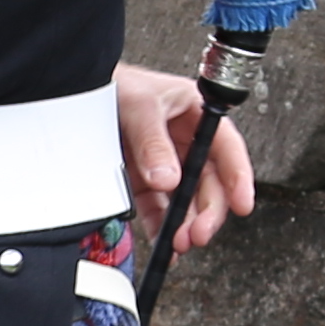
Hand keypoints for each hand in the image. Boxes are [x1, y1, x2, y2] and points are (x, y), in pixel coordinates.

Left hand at [115, 63, 258, 257]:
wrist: (82, 91)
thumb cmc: (118, 84)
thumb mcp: (139, 106)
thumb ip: (152, 143)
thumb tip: (167, 178)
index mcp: (197, 114)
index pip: (226, 148)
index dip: (238, 177)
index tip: (241, 204)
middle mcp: (185, 140)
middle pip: (208, 182)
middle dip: (208, 211)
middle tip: (199, 232)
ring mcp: (165, 162)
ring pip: (185, 199)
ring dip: (186, 223)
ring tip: (180, 242)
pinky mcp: (144, 179)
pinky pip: (157, 207)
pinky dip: (161, 226)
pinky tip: (163, 241)